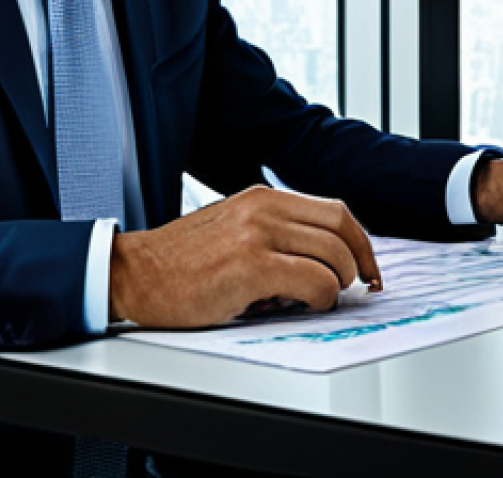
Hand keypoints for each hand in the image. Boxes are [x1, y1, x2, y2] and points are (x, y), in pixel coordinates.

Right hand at [109, 185, 381, 327]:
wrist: (134, 273)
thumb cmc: (181, 259)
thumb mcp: (234, 226)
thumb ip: (275, 229)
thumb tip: (323, 254)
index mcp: (264, 197)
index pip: (334, 210)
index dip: (360, 240)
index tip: (368, 265)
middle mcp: (264, 208)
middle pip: (341, 227)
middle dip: (360, 261)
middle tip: (359, 285)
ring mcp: (257, 235)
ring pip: (332, 255)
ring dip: (339, 283)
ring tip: (322, 298)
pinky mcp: (250, 267)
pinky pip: (313, 281)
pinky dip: (322, 298)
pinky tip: (306, 305)